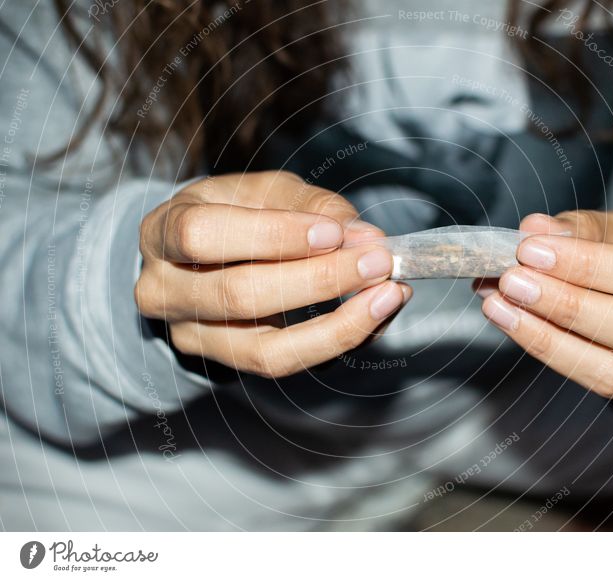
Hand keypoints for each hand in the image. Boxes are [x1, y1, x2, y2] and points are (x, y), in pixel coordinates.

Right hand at [135, 171, 410, 377]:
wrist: (197, 259)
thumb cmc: (232, 214)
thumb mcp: (262, 192)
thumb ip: (311, 206)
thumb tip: (364, 237)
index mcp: (162, 232)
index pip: (203, 235)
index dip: (272, 236)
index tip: (333, 232)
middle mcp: (163, 292)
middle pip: (240, 295)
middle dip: (320, 279)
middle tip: (378, 260)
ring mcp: (191, 337)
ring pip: (266, 349)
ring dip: (339, 324)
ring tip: (389, 294)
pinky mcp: (227, 365)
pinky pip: (286, 363)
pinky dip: (338, 340)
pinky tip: (375, 315)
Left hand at [477, 210, 612, 398]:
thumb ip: (587, 229)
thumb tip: (536, 229)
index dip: (591, 266)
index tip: (531, 249)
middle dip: (566, 305)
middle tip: (510, 280)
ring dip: (547, 337)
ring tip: (499, 304)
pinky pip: (602, 384)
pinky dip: (551, 352)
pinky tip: (514, 323)